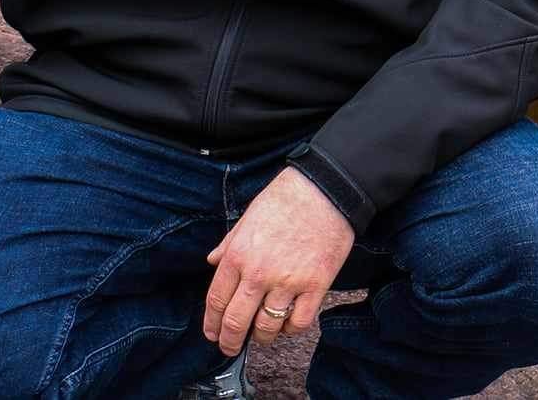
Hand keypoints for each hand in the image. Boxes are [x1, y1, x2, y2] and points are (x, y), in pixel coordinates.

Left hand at [203, 167, 355, 356]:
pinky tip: (288, 325)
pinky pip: (299, 322)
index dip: (211, 324)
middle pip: (236, 321)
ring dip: (262, 337)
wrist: (325, 189)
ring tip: (262, 335)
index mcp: (238, 255)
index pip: (216, 301)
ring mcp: (288, 282)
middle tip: (230, 347)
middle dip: (230, 341)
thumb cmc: (286, 198)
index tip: (212, 334)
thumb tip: (213, 261)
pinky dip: (290, 330)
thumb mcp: (247, 217)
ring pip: (267, 327)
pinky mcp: (316, 285)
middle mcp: (259, 273)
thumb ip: (228, 244)